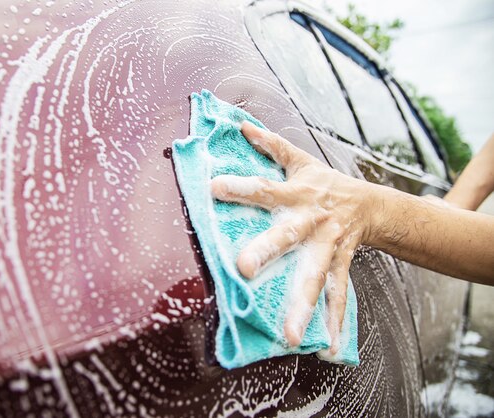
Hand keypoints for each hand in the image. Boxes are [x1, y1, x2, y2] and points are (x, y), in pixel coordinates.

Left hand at [211, 121, 374, 352]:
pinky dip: (335, 323)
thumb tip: (241, 125)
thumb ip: (271, 144)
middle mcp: (312, 221)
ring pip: (315, 276)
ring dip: (303, 306)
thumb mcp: (301, 159)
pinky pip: (338, 296)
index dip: (241, 186)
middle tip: (244, 269)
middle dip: (267, 250)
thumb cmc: (325, 182)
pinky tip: (329, 349)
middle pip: (288, 236)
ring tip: (290, 335)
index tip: (213, 187)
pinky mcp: (341, 266)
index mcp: (298, 192)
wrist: (371, 204)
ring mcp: (328, 247)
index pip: (265, 188)